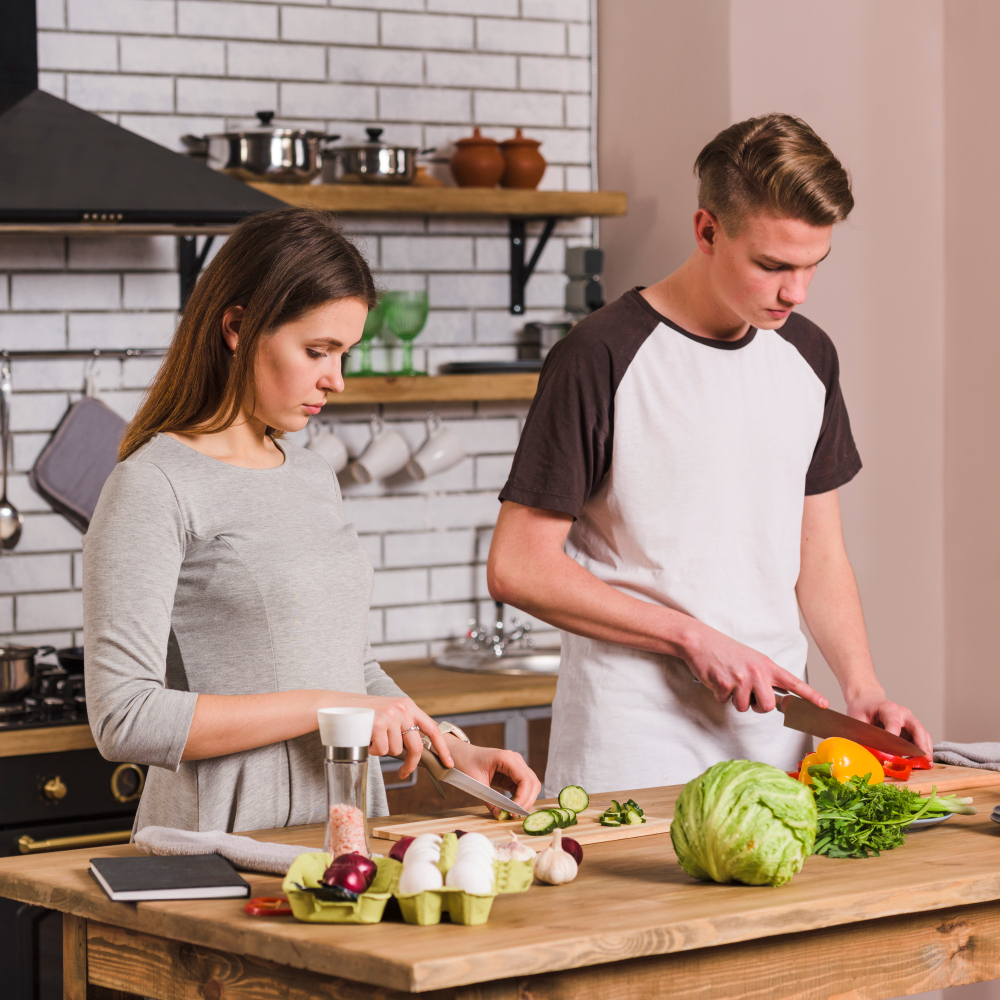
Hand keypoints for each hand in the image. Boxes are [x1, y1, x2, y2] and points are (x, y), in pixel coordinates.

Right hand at [331, 693, 453, 777]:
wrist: (337, 706)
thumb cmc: (362, 714)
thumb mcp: (388, 713)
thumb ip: (402, 725)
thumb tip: (416, 750)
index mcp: (408, 706)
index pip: (431, 728)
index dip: (441, 747)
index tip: (448, 762)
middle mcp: (402, 709)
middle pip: (416, 747)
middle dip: (411, 764)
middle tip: (404, 772)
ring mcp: (390, 716)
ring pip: (395, 750)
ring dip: (383, 750)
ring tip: (372, 738)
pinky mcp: (377, 724)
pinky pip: (381, 751)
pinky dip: (372, 750)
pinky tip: (365, 738)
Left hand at [445, 739, 541, 817]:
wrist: (460, 754)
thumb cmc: (466, 763)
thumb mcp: (476, 782)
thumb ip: (489, 799)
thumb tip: (499, 815)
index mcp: (507, 758)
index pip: (525, 780)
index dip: (523, 798)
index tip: (513, 812)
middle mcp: (515, 760)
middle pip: (533, 783)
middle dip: (527, 801)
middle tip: (514, 815)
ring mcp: (516, 766)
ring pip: (531, 786)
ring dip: (525, 800)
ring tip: (512, 812)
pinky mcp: (512, 774)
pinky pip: (522, 788)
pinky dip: (519, 798)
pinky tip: (510, 807)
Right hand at [682, 621, 829, 713]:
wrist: (701, 641)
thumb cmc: (726, 651)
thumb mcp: (752, 659)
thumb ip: (765, 677)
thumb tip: (774, 699)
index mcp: (766, 665)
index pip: (793, 683)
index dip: (810, 695)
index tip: (824, 704)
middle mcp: (757, 672)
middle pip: (768, 707)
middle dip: (758, 706)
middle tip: (748, 695)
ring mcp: (741, 678)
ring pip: (745, 707)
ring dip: (735, 700)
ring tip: (730, 682)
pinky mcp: (724, 683)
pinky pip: (725, 701)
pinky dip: (720, 695)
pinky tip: (718, 680)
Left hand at [845, 690, 932, 756]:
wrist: (867, 701)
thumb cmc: (862, 710)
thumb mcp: (857, 720)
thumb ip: (862, 735)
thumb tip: (869, 754)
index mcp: (888, 708)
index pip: (894, 722)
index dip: (894, 737)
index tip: (892, 751)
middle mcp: (903, 713)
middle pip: (916, 727)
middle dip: (921, 743)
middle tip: (925, 758)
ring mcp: (909, 721)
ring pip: (923, 734)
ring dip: (925, 749)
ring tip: (926, 765)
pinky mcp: (911, 730)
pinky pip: (921, 739)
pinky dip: (923, 751)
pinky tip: (922, 762)